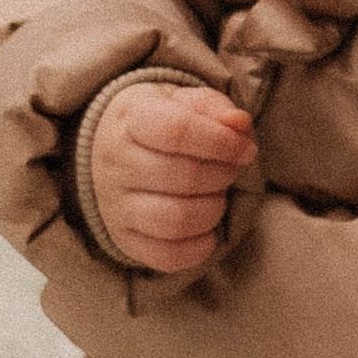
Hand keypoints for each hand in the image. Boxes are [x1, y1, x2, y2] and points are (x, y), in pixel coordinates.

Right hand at [86, 84, 256, 273]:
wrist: (112, 149)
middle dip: (223, 175)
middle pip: (183, 176)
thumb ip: (214, 107)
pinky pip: (166, 256)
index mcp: (130, 118)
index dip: (222, 141)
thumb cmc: (159, 123)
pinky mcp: (124, 239)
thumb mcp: (183, 101)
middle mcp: (115, 163)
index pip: (178, 130)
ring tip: (217, 196)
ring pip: (176, 220)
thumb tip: (239, 124)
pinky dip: (199, 248)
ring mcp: (115, 205)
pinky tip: (208, 229)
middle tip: (230, 170)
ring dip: (213, 210)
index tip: (246, 149)